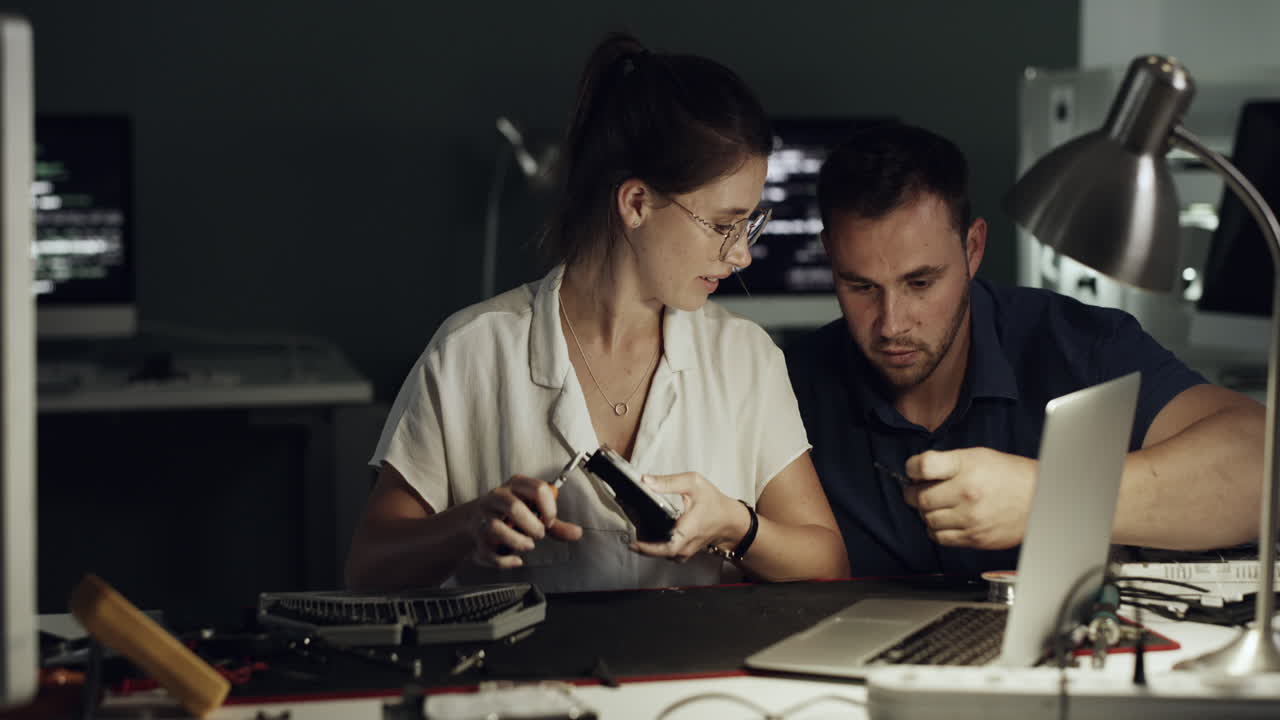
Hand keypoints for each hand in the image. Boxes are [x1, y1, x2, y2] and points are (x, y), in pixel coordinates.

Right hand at [470, 474, 582, 567]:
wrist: (473, 523)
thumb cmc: (508, 515)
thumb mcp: (533, 513)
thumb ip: (556, 524)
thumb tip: (577, 532)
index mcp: (515, 486)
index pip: (537, 488)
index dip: (549, 508)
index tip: (550, 521)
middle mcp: (497, 498)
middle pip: (514, 507)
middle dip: (533, 527)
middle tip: (538, 534)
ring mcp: (483, 518)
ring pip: (497, 528)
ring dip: (518, 542)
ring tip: (527, 545)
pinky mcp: (477, 539)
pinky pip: (490, 553)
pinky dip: (506, 561)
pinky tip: (515, 560)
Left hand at [630, 472, 747, 562]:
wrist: (729, 520)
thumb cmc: (714, 502)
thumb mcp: (694, 484)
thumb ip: (669, 482)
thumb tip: (646, 481)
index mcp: (689, 529)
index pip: (668, 547)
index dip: (649, 548)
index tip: (634, 543)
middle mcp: (686, 545)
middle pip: (659, 553)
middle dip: (642, 544)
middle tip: (628, 530)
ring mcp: (685, 551)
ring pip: (662, 554)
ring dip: (647, 546)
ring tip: (634, 529)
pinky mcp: (683, 552)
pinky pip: (666, 553)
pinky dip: (655, 546)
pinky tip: (647, 533)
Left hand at [902, 448, 1035, 549]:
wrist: (1040, 499)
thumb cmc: (1008, 475)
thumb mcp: (978, 456)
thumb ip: (947, 462)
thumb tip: (917, 473)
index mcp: (967, 466)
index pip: (923, 466)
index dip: (911, 468)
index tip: (914, 471)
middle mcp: (967, 493)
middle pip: (919, 498)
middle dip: (913, 494)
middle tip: (917, 491)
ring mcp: (970, 518)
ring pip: (927, 519)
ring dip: (925, 513)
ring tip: (935, 506)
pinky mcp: (975, 538)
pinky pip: (940, 538)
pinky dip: (935, 530)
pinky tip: (944, 521)